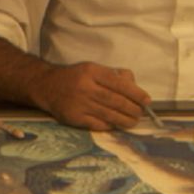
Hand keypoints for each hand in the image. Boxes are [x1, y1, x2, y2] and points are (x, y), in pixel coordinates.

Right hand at [32, 62, 150, 130]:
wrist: (47, 86)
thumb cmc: (75, 76)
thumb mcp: (92, 68)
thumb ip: (113, 75)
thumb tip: (133, 86)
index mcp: (92, 71)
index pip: (119, 83)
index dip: (135, 93)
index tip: (146, 100)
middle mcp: (86, 87)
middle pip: (116, 101)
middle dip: (133, 109)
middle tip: (141, 113)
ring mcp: (80, 104)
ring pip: (109, 114)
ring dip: (125, 120)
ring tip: (134, 121)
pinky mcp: (75, 118)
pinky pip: (98, 124)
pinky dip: (110, 125)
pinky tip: (117, 125)